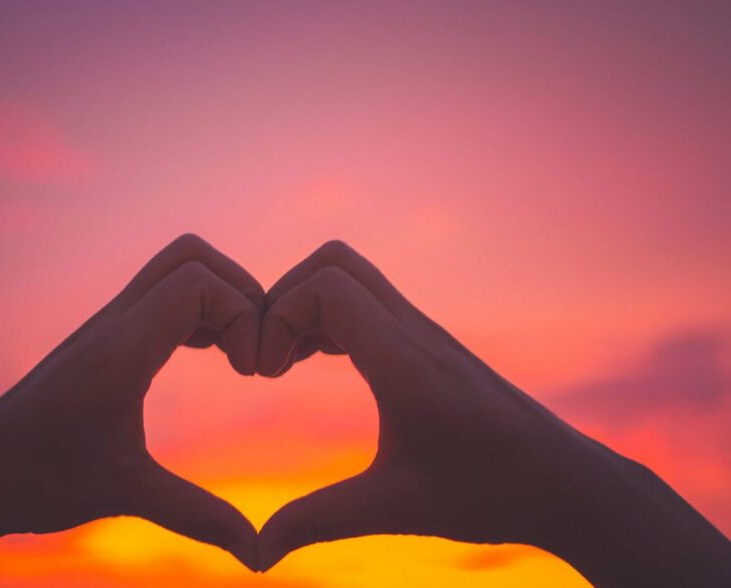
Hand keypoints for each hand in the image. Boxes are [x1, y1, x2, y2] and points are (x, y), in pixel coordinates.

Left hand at [0, 234, 262, 584]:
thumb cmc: (38, 481)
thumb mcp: (127, 494)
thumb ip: (201, 518)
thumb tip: (259, 556)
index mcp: (121, 349)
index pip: (197, 283)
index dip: (242, 315)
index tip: (250, 372)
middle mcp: (114, 323)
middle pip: (190, 256)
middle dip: (239, 292)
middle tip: (251, 352)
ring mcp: (107, 326)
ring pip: (174, 269)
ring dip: (217, 299)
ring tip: (235, 354)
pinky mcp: (103, 340)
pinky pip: (159, 296)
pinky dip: (196, 311)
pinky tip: (206, 355)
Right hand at [255, 241, 730, 585]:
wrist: (563, 482)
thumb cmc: (489, 493)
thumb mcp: (393, 509)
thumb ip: (316, 522)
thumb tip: (255, 555)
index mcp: (404, 361)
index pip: (327, 286)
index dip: (279, 317)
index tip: (267, 375)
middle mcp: (413, 332)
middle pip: (335, 262)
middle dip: (284, 300)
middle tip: (268, 360)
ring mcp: (423, 333)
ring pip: (352, 277)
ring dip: (307, 308)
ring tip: (284, 364)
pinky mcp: (428, 345)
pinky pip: (368, 302)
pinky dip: (330, 318)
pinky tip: (319, 363)